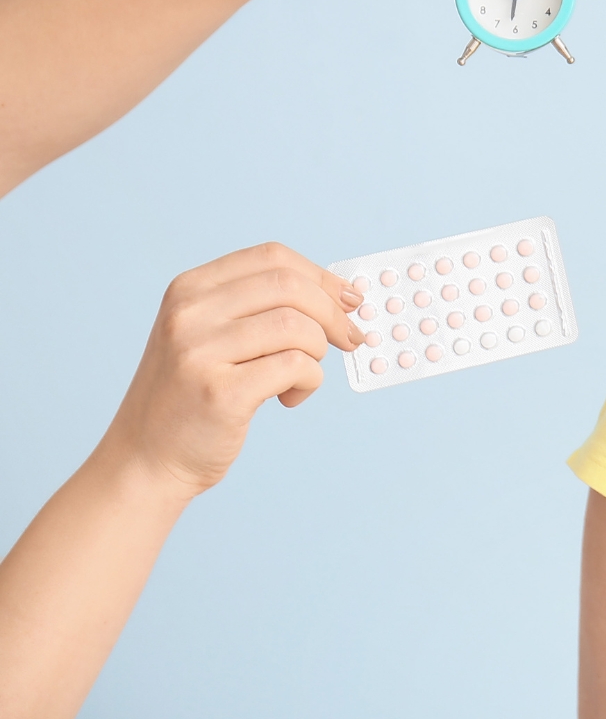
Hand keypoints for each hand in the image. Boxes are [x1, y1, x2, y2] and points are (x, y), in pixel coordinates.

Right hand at [96, 243, 363, 499]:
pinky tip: (287, 398)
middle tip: (348, 339)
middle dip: (332, 313)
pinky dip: (309, 382)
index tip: (348, 300)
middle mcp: (188, 313)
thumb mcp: (209, 334)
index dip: (320, 277)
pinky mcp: (220, 393)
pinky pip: (296, 367)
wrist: (144, 461)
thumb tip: (341, 293)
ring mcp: (199, 352)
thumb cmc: (192, 396)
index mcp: (189, 289)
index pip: (272, 257)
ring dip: (317, 352)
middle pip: (290, 287)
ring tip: (300, 376)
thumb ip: (260, 307)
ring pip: (297, 327)